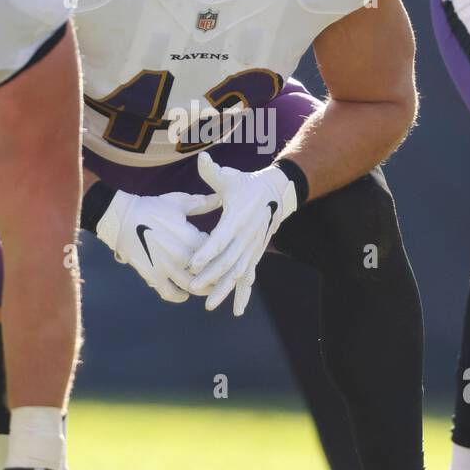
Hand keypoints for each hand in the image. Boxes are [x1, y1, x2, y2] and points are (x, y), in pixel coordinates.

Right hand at [96, 189, 218, 302]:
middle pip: (209, 272)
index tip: (228, 252)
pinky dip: (179, 296)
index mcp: (190, 237)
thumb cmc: (151, 208)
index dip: (224, 253)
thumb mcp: (178, 203)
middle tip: (226, 274)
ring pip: (193, 286)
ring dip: (204, 289)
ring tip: (210, 288)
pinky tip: (185, 294)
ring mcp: (167, 268)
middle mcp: (181, 256)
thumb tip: (221, 198)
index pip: (217, 251)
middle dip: (219, 274)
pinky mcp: (153, 276)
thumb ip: (201, 204)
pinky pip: (169, 293)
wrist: (121, 219)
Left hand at [188, 152, 298, 314]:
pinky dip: (243, 293)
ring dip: (224, 289)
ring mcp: (253, 248)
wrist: (277, 194)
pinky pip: (249, 277)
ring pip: (238, 273)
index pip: (220, 238)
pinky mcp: (255, 254)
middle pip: (228, 260)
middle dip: (210, 276)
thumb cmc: (247, 184)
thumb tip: (201, 159)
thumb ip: (213, 172)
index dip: (206, 252)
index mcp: (237, 218)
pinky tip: (237, 310)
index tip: (192, 264)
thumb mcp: (230, 177)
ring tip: (210, 305)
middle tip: (193, 286)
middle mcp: (247, 236)